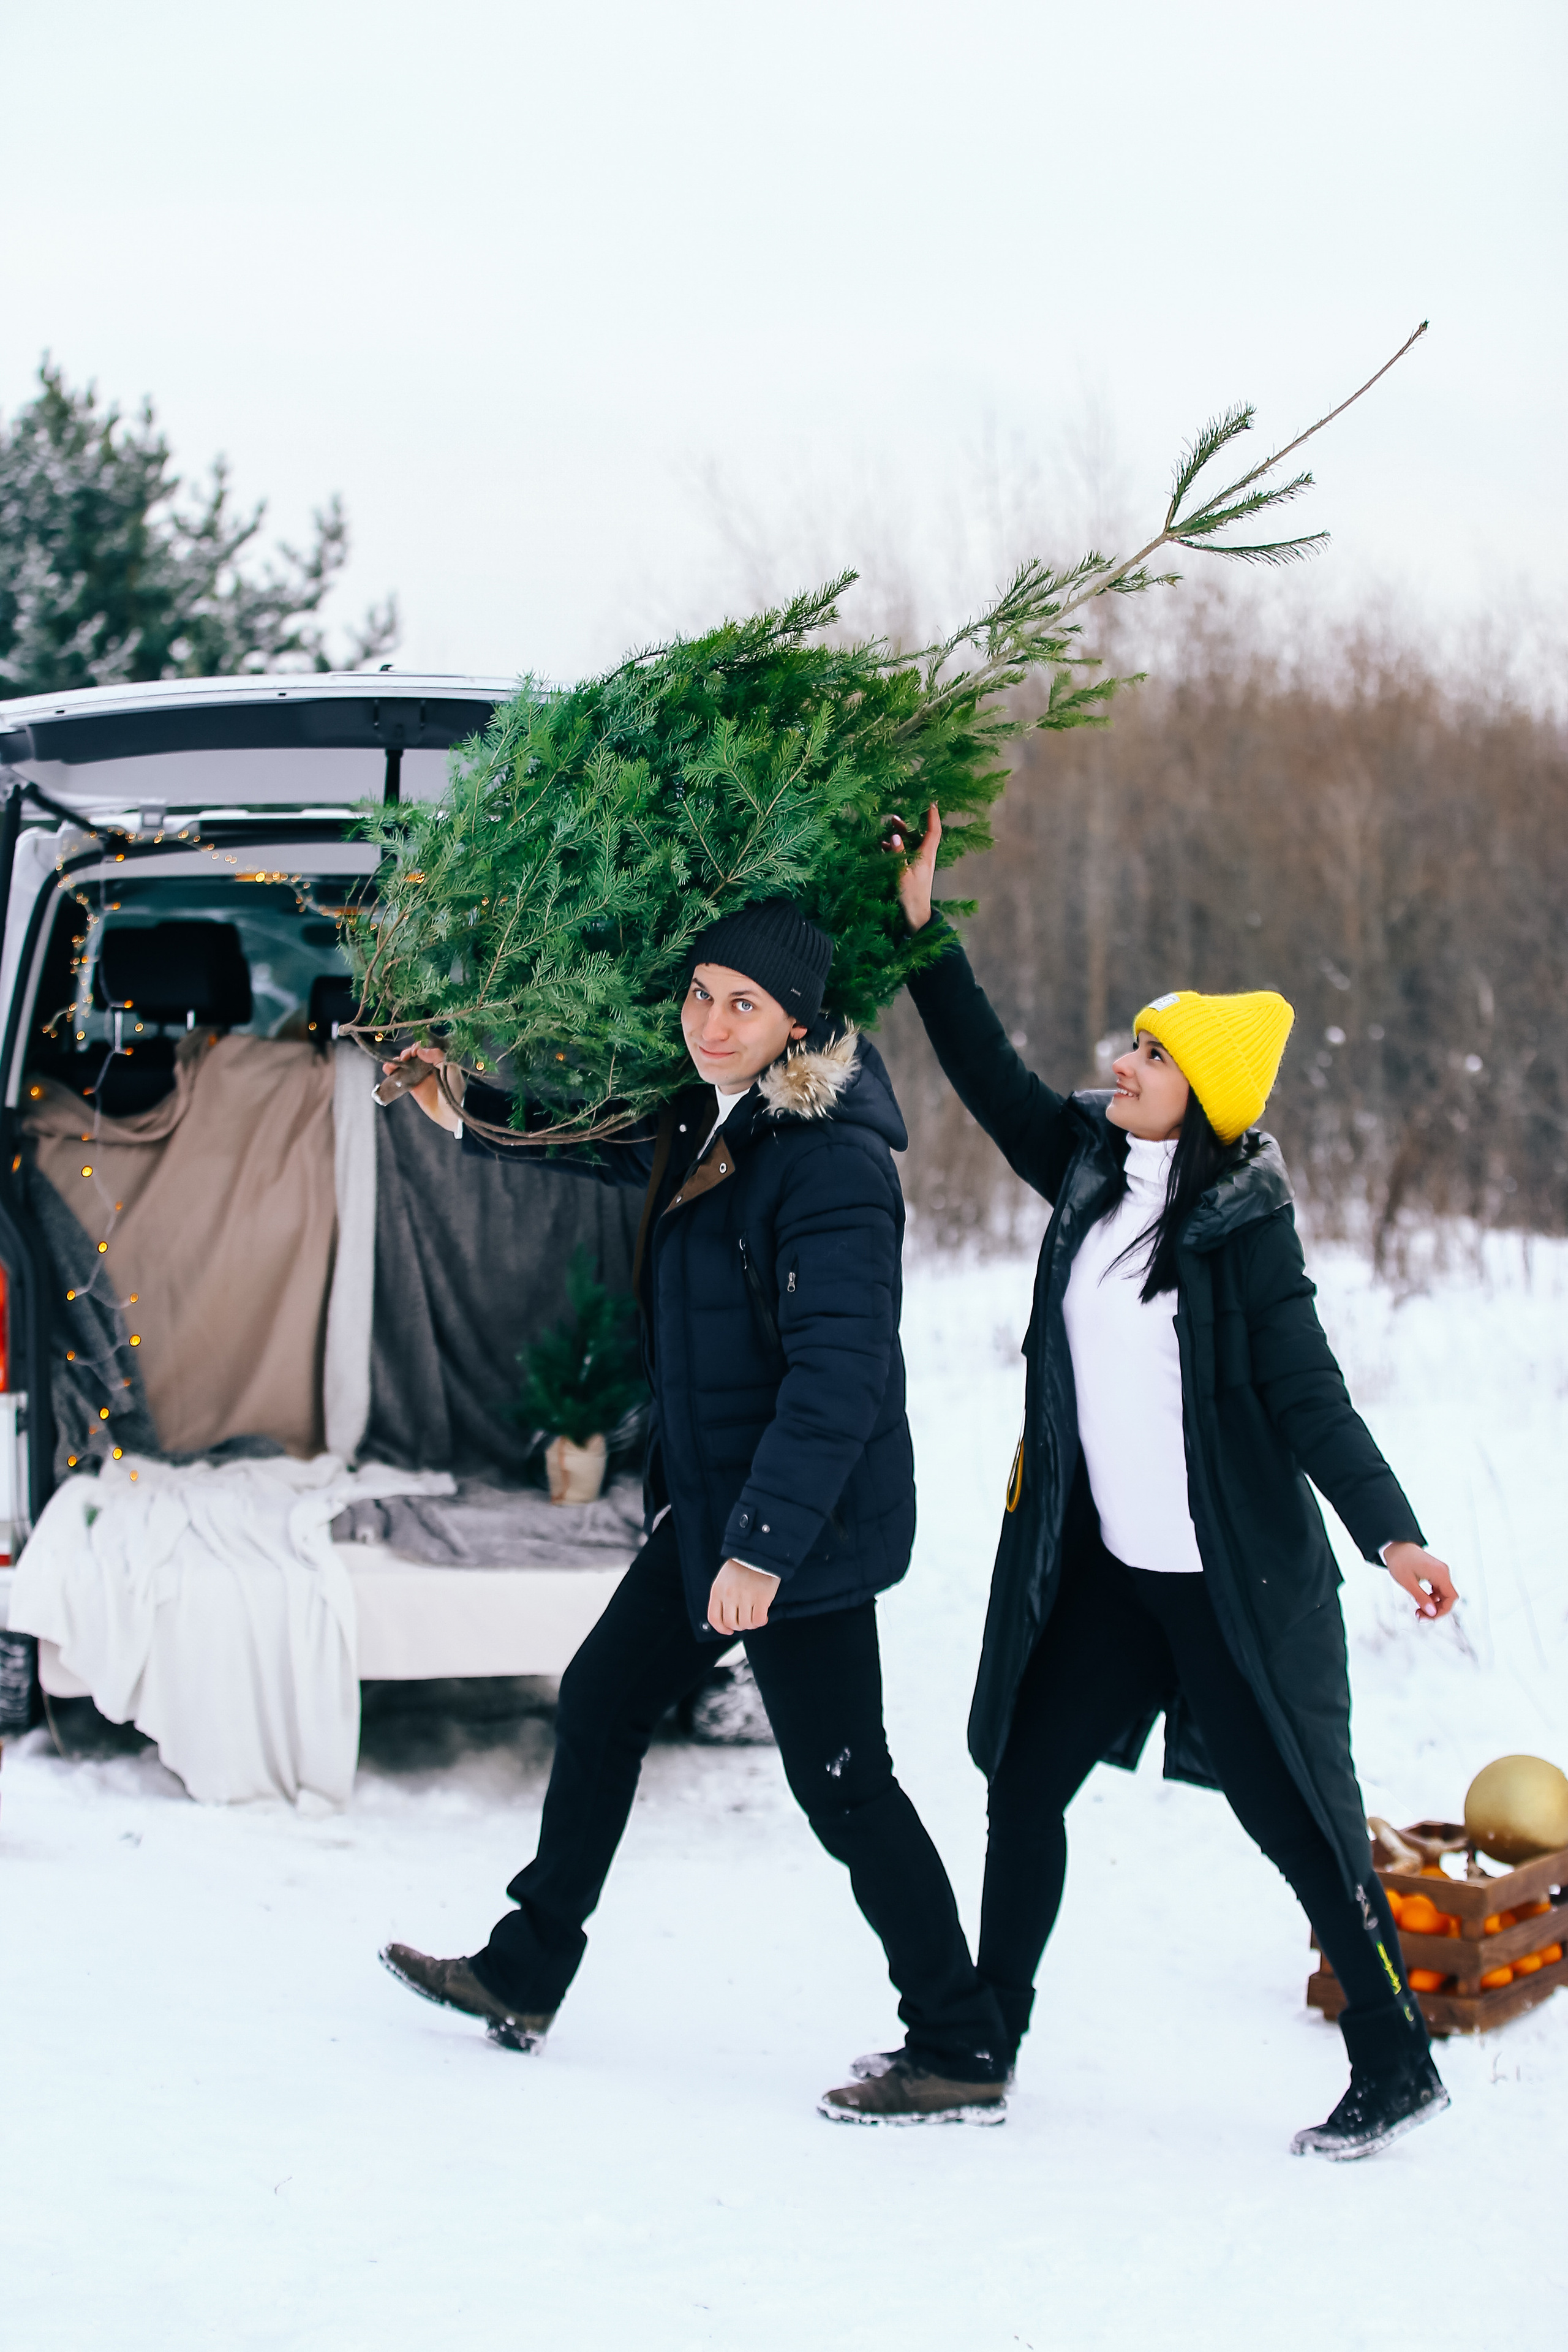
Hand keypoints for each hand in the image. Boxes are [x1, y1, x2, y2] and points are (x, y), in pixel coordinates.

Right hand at [382, 1043, 462, 1133]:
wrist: (451, 1113)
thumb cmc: (455, 1090)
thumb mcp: (451, 1069)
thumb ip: (438, 1056)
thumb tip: (420, 1050)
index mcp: (439, 1060)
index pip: (426, 1048)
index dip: (418, 1047)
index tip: (415, 1052)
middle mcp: (429, 1067)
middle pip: (413, 1055)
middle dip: (407, 1053)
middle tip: (406, 1057)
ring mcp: (420, 1077)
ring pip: (405, 1065)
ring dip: (397, 1061)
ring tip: (393, 1064)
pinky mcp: (413, 1087)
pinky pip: (400, 1077)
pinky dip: (392, 1072)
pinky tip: (388, 1068)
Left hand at [707, 1558, 780, 1635]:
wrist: (759, 1552)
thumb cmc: (742, 1566)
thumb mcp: (724, 1579)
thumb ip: (722, 1597)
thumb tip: (727, 1619)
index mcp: (718, 1590)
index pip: (714, 1618)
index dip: (722, 1629)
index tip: (729, 1631)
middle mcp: (729, 1595)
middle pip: (731, 1623)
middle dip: (739, 1626)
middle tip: (746, 1620)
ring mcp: (745, 1596)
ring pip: (745, 1624)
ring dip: (751, 1624)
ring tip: (755, 1616)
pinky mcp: (761, 1597)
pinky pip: (759, 1620)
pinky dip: (761, 1621)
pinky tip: (763, 1615)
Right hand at [881, 801, 940, 931]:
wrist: (916, 914)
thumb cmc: (911, 895)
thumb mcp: (902, 873)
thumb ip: (898, 853)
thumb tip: (894, 835)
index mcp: (927, 856)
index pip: (933, 831)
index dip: (933, 816)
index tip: (931, 802)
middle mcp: (926, 857)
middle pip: (921, 835)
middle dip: (910, 824)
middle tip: (895, 816)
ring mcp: (920, 864)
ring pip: (912, 844)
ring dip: (901, 835)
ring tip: (887, 829)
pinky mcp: (913, 871)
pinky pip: (906, 854)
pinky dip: (897, 848)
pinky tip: (884, 847)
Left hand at [1384, 1541, 1458, 1620]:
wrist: (1396, 1546)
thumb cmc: (1399, 1561)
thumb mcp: (1407, 1582)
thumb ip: (1421, 1597)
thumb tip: (1432, 1613)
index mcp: (1439, 1573)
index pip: (1451, 1598)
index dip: (1442, 1611)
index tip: (1428, 1617)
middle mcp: (1443, 1572)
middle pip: (1448, 1598)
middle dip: (1436, 1610)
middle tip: (1419, 1616)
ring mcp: (1441, 1572)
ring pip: (1444, 1595)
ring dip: (1433, 1605)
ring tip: (1418, 1610)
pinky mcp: (1436, 1573)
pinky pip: (1439, 1590)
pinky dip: (1432, 1598)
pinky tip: (1421, 1600)